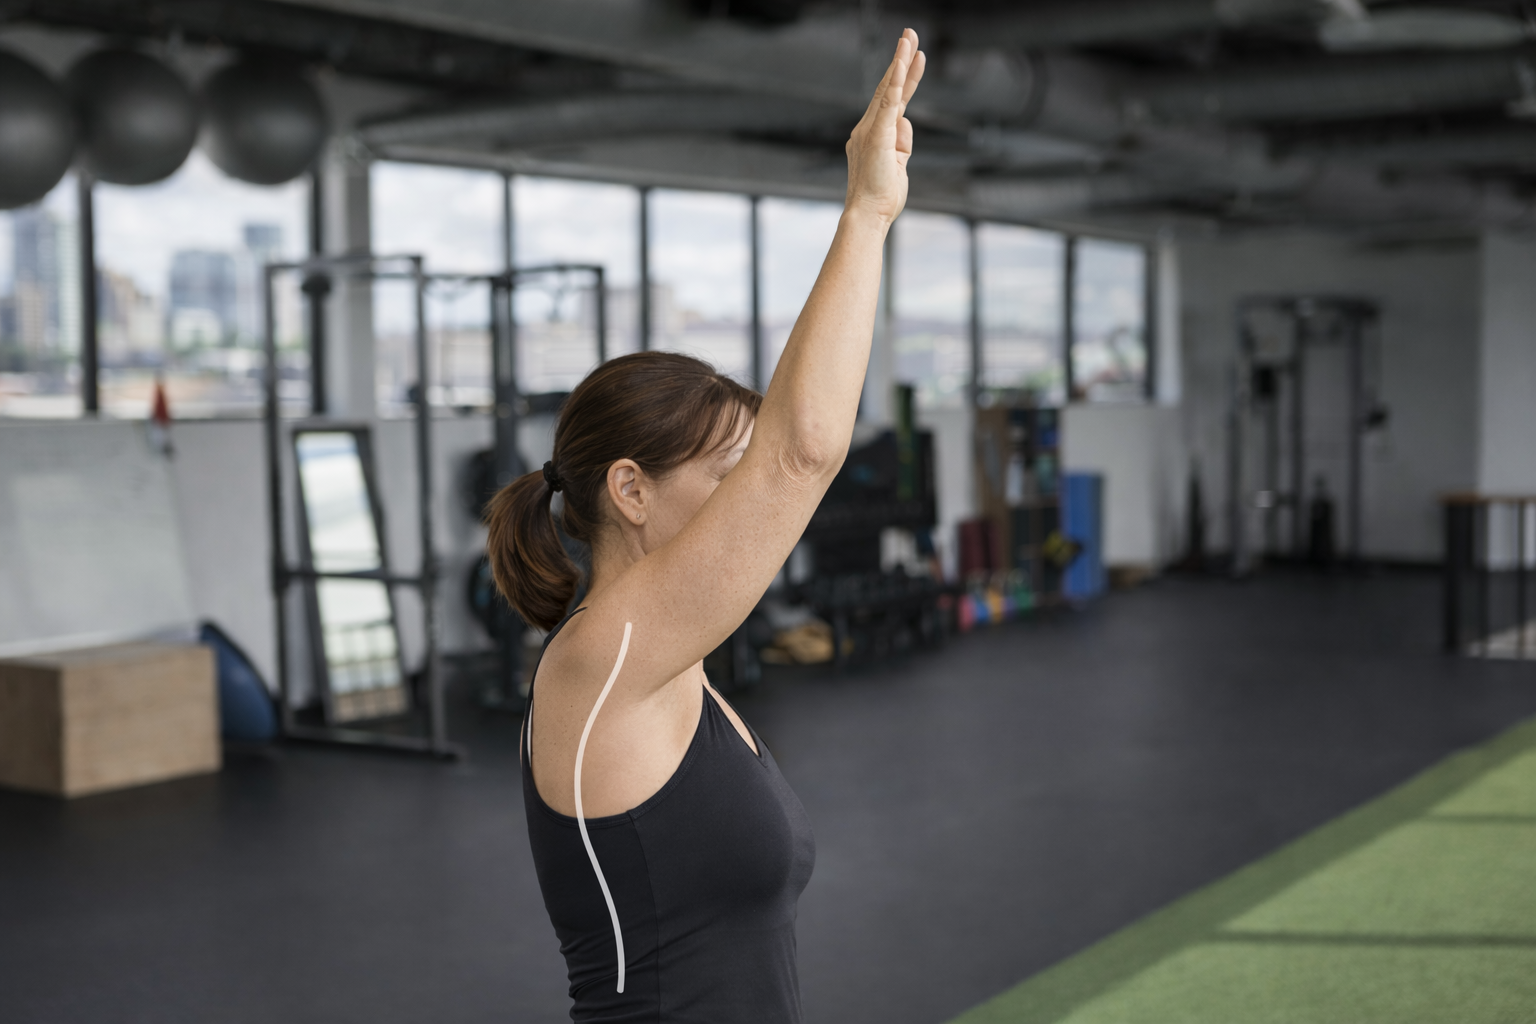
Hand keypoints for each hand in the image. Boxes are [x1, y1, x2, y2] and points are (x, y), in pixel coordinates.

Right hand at [845, 28, 925, 226]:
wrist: (867, 215)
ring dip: (899, 63)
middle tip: (909, 35)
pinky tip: (901, 65)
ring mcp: (870, 130)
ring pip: (887, 90)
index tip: (914, 57)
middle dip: (900, 60)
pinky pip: (888, 104)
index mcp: (873, 135)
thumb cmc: (882, 198)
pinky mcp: (877, 136)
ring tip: (909, 39)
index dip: (903, 77)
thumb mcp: (898, 165)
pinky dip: (895, 83)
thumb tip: (906, 123)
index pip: (892, 101)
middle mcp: (867, 128)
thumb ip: (902, 143)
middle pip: (887, 88)